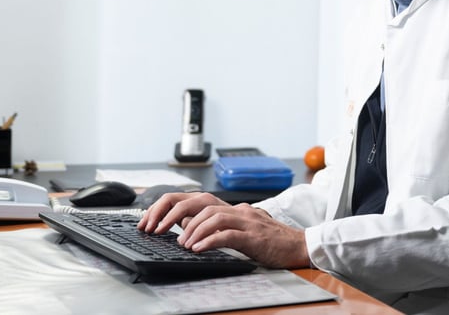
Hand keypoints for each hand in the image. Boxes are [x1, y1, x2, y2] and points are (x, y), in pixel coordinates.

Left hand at [137, 192, 310, 268]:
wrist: (298, 245)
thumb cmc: (268, 239)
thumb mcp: (237, 228)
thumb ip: (213, 224)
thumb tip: (185, 222)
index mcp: (229, 208)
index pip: (192, 199)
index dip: (168, 207)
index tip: (150, 221)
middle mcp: (235, 209)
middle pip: (198, 201)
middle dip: (172, 214)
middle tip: (156, 229)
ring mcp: (245, 221)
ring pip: (212, 216)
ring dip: (191, 230)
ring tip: (180, 243)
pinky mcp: (253, 236)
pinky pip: (228, 234)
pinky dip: (210, 240)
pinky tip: (198, 249)